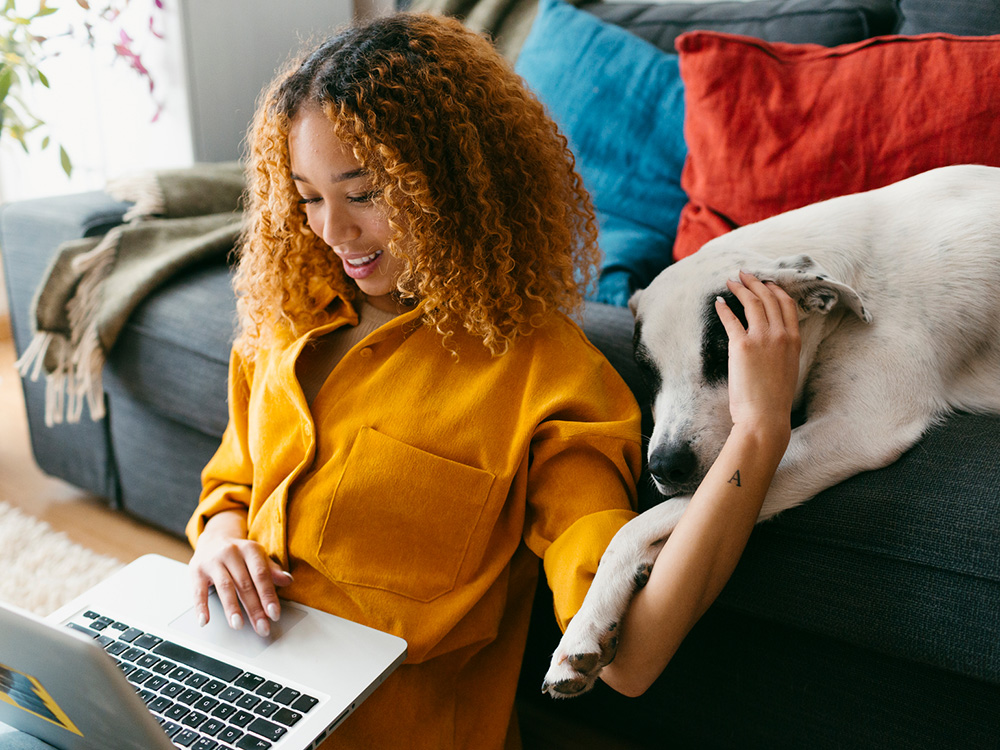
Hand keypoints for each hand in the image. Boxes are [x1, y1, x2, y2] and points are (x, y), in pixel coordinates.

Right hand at [189, 510, 293, 637]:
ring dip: (232, 608)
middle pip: (245, 584)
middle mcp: (232, 553)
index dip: (268, 595)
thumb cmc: (240, 553)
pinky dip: (201, 607)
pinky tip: (204, 620)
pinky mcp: (197, 570)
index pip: (261, 575)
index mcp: (250, 549)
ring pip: (225, 587)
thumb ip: (271, 570)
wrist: (214, 537)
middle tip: (261, 627)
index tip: (274, 614)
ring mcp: (213, 561)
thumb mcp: (257, 557)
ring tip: (238, 625)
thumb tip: (288, 580)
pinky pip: (199, 591)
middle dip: (254, 608)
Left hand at [715, 271, 800, 434]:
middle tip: (744, 274)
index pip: (787, 304)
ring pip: (752, 303)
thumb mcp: (788, 369)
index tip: (766, 282)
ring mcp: (762, 338)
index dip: (775, 289)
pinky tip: (719, 302)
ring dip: (740, 288)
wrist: (765, 416)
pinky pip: (731, 319)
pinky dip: (724, 307)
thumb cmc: (774, 399)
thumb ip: (783, 350)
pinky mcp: (742, 345)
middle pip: (768, 298)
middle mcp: (780, 335)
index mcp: (794, 340)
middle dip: (755, 282)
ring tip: (731, 281)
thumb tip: (773, 341)